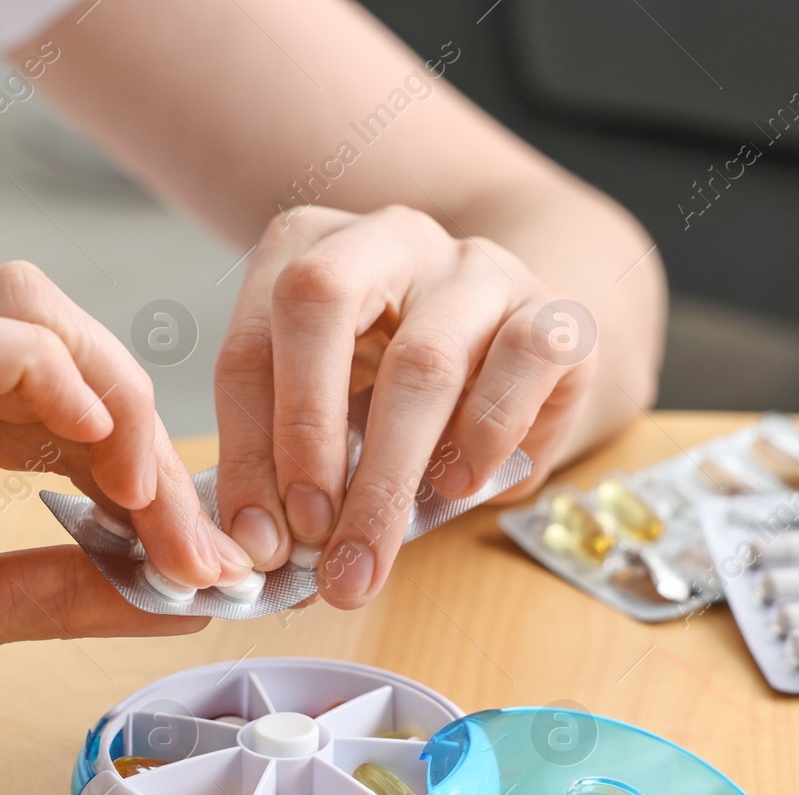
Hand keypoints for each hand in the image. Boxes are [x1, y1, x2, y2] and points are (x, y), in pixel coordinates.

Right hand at [0, 262, 249, 794]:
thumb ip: (56, 587)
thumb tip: (171, 588)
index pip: (47, 377)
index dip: (137, 448)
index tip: (189, 544)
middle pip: (50, 331)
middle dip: (146, 427)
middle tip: (192, 536)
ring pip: (20, 314)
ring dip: (119, 408)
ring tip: (154, 509)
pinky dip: (47, 382)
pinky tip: (94, 454)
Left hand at [213, 205, 594, 607]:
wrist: (525, 361)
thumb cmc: (411, 396)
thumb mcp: (340, 420)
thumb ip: (297, 470)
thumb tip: (262, 550)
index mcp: (308, 250)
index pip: (250, 343)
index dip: (246, 448)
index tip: (256, 537)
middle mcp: (388, 239)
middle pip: (318, 305)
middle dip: (304, 434)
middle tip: (307, 535)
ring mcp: (475, 268)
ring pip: (422, 358)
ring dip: (387, 473)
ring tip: (370, 552)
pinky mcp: (552, 310)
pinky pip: (520, 363)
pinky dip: (484, 436)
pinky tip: (460, 485)